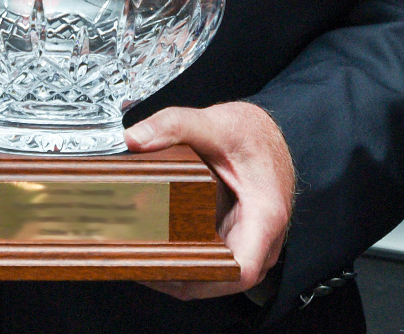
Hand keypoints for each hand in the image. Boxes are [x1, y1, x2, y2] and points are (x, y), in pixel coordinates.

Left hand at [124, 102, 293, 299]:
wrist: (267, 135)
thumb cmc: (252, 135)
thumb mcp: (214, 123)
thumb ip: (174, 125)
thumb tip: (136, 139)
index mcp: (264, 216)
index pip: (239, 272)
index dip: (202, 279)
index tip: (165, 270)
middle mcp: (261, 239)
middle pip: (220, 280)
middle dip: (177, 278)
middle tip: (137, 263)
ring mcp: (248, 244)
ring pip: (214, 277)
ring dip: (178, 273)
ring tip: (138, 259)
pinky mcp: (234, 242)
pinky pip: (211, 263)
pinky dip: (183, 261)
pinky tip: (155, 250)